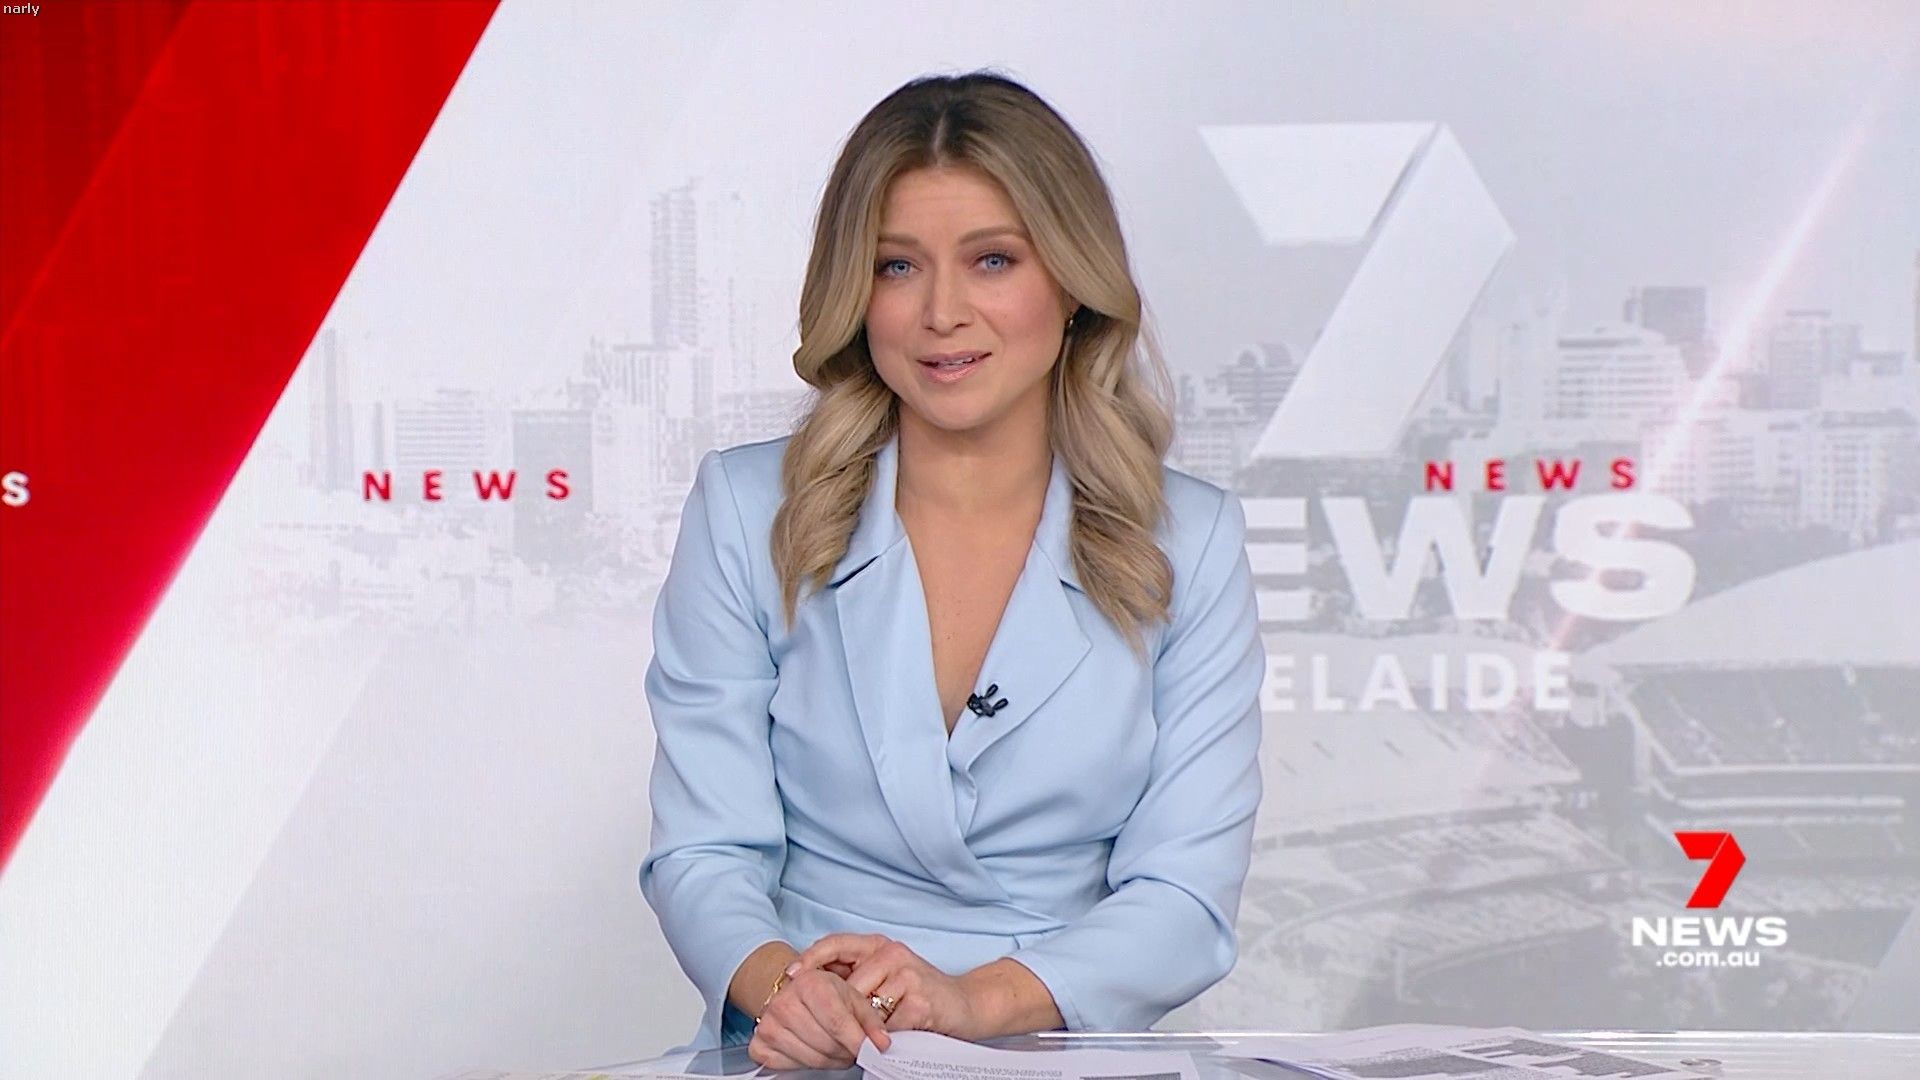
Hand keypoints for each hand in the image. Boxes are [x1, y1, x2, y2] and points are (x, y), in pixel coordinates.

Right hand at [748, 965, 891, 1070]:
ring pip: (811, 1058)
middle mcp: (784, 1002)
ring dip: (830, 1060)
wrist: (794, 994)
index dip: (857, 1040)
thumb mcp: (853, 998)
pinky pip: (789, 1067)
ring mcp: (768, 1024)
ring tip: (837, 1048)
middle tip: (853, 1048)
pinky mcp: (759, 1044)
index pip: (837, 1022)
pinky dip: (806, 1064)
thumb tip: (881, 1043)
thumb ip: (871, 1020)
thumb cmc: (825, 994)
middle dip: (846, 1051)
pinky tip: (814, 1049)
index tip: (871, 1050)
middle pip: (825, 1043)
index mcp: (809, 983)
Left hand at [794, 933, 980, 1039]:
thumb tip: (807, 985)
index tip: (790, 978)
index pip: (835, 943)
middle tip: (831, 1029)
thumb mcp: (886, 976)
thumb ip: (855, 977)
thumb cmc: (919, 994)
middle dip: (838, 1012)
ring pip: (865, 1009)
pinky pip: (887, 1027)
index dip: (810, 959)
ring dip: (862, 1029)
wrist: (966, 1005)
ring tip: (867, 1036)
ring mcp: (908, 976)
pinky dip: (884, 1038)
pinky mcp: (920, 1001)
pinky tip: (890, 1039)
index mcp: (880, 945)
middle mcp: (893, 954)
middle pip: (846, 986)